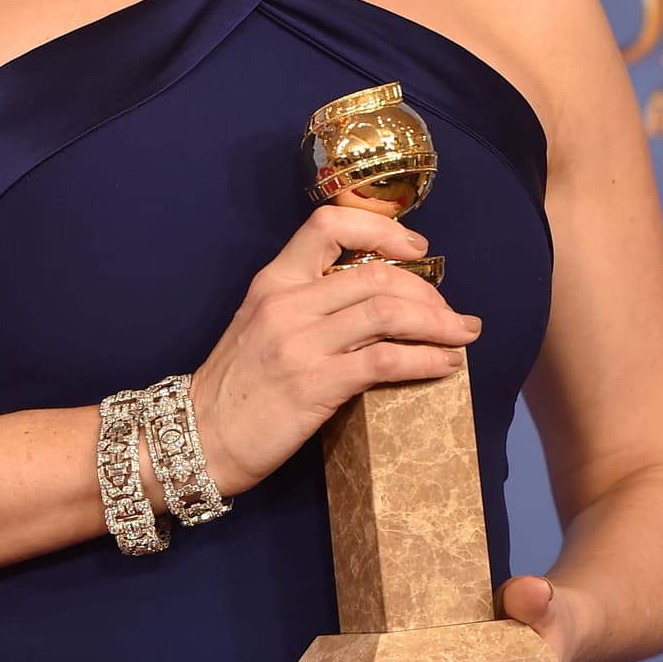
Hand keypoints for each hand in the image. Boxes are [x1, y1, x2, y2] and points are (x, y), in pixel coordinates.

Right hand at [190, 206, 479, 497]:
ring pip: (386, 313)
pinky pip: (384, 362)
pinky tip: (445, 365)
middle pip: (375, 274)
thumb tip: (375, 301)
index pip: (329, 224)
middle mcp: (287, 302)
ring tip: (463, 335)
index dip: (382, 228)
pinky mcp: (314, 386)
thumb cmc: (236, 385)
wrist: (199, 437)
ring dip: (438, 322)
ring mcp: (299, 343)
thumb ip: (307, 303)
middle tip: (451, 314)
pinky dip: (426, 360)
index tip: (416, 249)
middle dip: (427, 291)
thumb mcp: (261, 324)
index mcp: (274, 279)